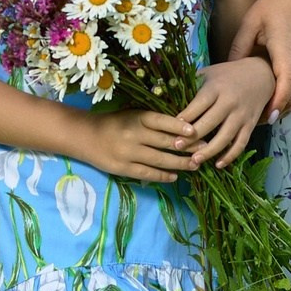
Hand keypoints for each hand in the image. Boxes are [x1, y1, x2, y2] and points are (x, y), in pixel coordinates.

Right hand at [75, 109, 201, 183]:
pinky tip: (175, 176)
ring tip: (194, 164)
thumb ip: (153, 120)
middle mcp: (133, 134)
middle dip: (187, 147)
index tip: (196, 131)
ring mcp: (128, 153)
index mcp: (136, 117)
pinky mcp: (123, 168)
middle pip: (165, 142)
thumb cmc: (115, 122)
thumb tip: (183, 127)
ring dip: (180, 163)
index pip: (162, 121)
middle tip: (204, 149)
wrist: (86, 136)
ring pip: (160, 160)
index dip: (179, 127)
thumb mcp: (133, 114)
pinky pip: (147, 174)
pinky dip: (163, 176)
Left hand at [180, 58, 273, 168]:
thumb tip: (163, 94)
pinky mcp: (251, 125)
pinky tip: (218, 164)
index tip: (170, 128)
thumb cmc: (227, 75)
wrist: (261, 75)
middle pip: (210, 123)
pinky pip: (241, 143)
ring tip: (194, 161)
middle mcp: (230, 101)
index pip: (198, 104)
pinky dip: (230, 156)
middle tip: (176, 147)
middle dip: (192, 137)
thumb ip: (190, 84)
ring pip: (225, 137)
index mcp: (216, 87)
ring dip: (209, 151)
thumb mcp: (208, 73)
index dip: (184, 117)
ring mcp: (241, 115)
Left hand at [227, 0, 290, 119]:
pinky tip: (275, 105)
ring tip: (261, 118)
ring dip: (283, 109)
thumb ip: (240, 46)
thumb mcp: (252, 21)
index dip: (278, 100)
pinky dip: (290, 101)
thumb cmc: (278, 5)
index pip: (287, 79)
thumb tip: (225, 70)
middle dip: (276, 112)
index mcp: (285, 48)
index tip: (266, 115)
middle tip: (254, 124)